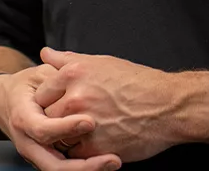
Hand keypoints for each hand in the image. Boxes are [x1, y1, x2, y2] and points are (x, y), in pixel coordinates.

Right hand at [0, 65, 121, 170]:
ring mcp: (36, 156)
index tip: (90, 122)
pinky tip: (106, 162)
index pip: (43, 130)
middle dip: (85, 166)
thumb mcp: (37, 75)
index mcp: (23, 119)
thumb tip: (71, 73)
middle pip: (54, 165)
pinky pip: (65, 168)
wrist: (4, 103)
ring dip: (89, 170)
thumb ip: (54, 77)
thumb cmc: (24, 86)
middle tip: (112, 159)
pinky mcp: (47, 160)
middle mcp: (27, 143)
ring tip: (114, 162)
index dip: (66, 127)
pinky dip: (86, 168)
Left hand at [35, 48, 208, 162]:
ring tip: (76, 134)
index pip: (41, 92)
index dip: (47, 101)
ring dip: (64, 137)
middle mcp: (76, 97)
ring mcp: (85, 123)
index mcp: (73, 73)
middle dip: (51, 120)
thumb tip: (45, 53)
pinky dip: (79, 153)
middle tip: (62, 122)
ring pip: (58, 136)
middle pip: (46, 115)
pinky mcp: (97, 147)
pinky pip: (75, 154)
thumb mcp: (99, 62)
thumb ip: (67, 59)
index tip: (55, 105)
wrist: (167, 106)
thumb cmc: (135, 81)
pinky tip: (91, 145)